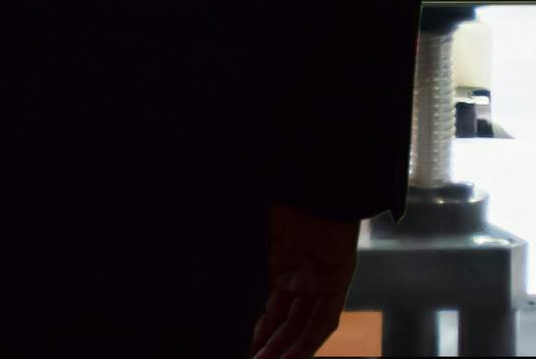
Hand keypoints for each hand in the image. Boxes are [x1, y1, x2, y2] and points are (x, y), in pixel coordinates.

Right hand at [249, 201, 360, 358]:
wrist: (315, 192)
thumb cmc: (279, 205)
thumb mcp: (248, 237)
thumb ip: (235, 260)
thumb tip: (198, 272)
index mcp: (274, 266)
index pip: (264, 307)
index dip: (253, 329)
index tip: (237, 345)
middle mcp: (295, 278)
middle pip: (282, 322)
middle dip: (268, 345)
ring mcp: (316, 283)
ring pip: (301, 327)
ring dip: (286, 348)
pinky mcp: (336, 284)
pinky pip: (324, 320)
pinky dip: (310, 341)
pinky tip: (295, 356)